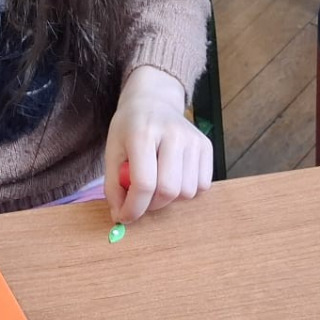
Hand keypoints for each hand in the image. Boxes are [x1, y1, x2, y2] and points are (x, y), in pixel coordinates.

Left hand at [105, 66, 212, 223]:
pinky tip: (174, 176)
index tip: (125, 216)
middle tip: (142, 198)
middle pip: (169, 190)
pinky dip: (187, 190)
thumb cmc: (130, 128)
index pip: (144, 183)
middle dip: (152, 205)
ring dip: (170, 198)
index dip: (134, 208)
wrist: (154, 101)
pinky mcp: (207, 146)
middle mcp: (173, 134)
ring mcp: (193, 139)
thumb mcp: (112, 151)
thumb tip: (121, 217)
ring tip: (158, 183)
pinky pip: (202, 185)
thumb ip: (113, 185)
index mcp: (143, 133)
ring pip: (187, 192)